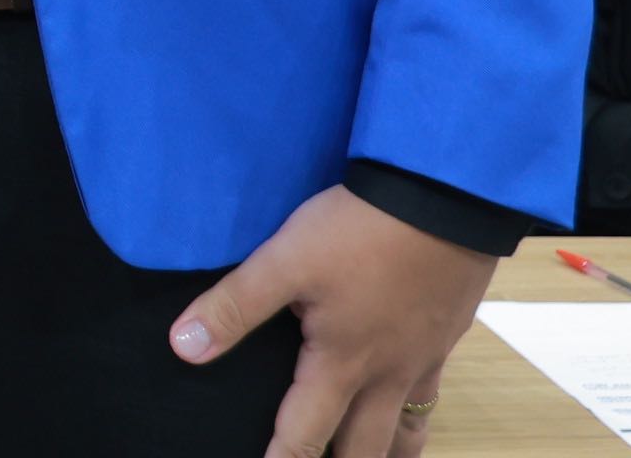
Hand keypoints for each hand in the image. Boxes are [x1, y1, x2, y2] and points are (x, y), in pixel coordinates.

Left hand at [172, 183, 492, 457]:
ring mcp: (423, 359)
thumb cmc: (360, 232)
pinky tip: (407, 404)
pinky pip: (431, 395)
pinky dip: (415, 416)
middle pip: (364, 449)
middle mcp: (386, 375)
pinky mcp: (446, 336)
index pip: (304, 436)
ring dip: (387, 454)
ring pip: (408, 431)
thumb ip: (234, 306)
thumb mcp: (285, 261)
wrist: (443, 199)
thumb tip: (184, 348)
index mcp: (342, 364)